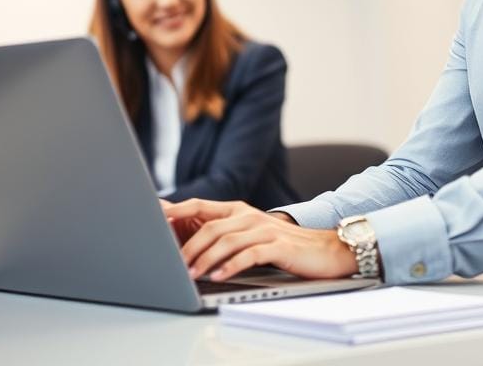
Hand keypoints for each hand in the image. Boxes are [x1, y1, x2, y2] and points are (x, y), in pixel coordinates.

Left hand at [162, 199, 356, 281]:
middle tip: (173, 265)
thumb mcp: (253, 234)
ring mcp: (264, 229)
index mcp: (239, 210)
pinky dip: (231, 266)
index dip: (178, 211)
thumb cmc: (285, 244)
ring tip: (191, 274)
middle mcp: (250, 216)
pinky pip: (249, 255)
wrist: (326, 248)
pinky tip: (219, 276)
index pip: (201, 206)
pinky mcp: (278, 246)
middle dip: (188, 248)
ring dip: (205, 259)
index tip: (156, 219)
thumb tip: (193, 249)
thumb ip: (228, 235)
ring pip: (226, 241)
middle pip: (210, 227)